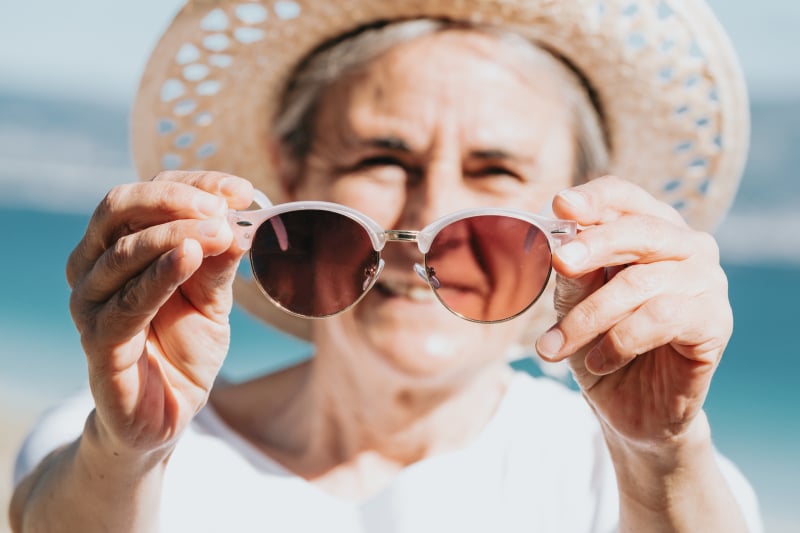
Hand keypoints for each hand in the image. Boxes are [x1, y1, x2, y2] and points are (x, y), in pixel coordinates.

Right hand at [66, 171, 252, 456]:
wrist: (167, 413)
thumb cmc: (184, 348)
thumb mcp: (213, 299)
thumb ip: (220, 265)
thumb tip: (240, 224)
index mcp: (118, 246)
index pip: (147, 195)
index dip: (194, 186)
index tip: (242, 192)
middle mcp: (94, 266)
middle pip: (120, 208)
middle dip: (174, 199)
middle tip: (222, 208)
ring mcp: (91, 303)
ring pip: (124, 250)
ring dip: (176, 233)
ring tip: (220, 231)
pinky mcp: (99, 341)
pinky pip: (128, 301)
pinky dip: (160, 273)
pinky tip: (190, 256)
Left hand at [535, 176, 731, 446]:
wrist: (633, 408)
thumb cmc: (601, 344)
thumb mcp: (576, 303)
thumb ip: (574, 271)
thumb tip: (561, 242)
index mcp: (649, 229)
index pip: (624, 197)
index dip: (593, 198)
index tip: (560, 204)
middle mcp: (685, 246)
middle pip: (638, 230)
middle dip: (592, 246)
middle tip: (559, 262)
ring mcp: (707, 281)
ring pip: (640, 282)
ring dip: (589, 318)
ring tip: (555, 348)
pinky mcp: (715, 321)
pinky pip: (661, 318)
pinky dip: (620, 341)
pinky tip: (599, 361)